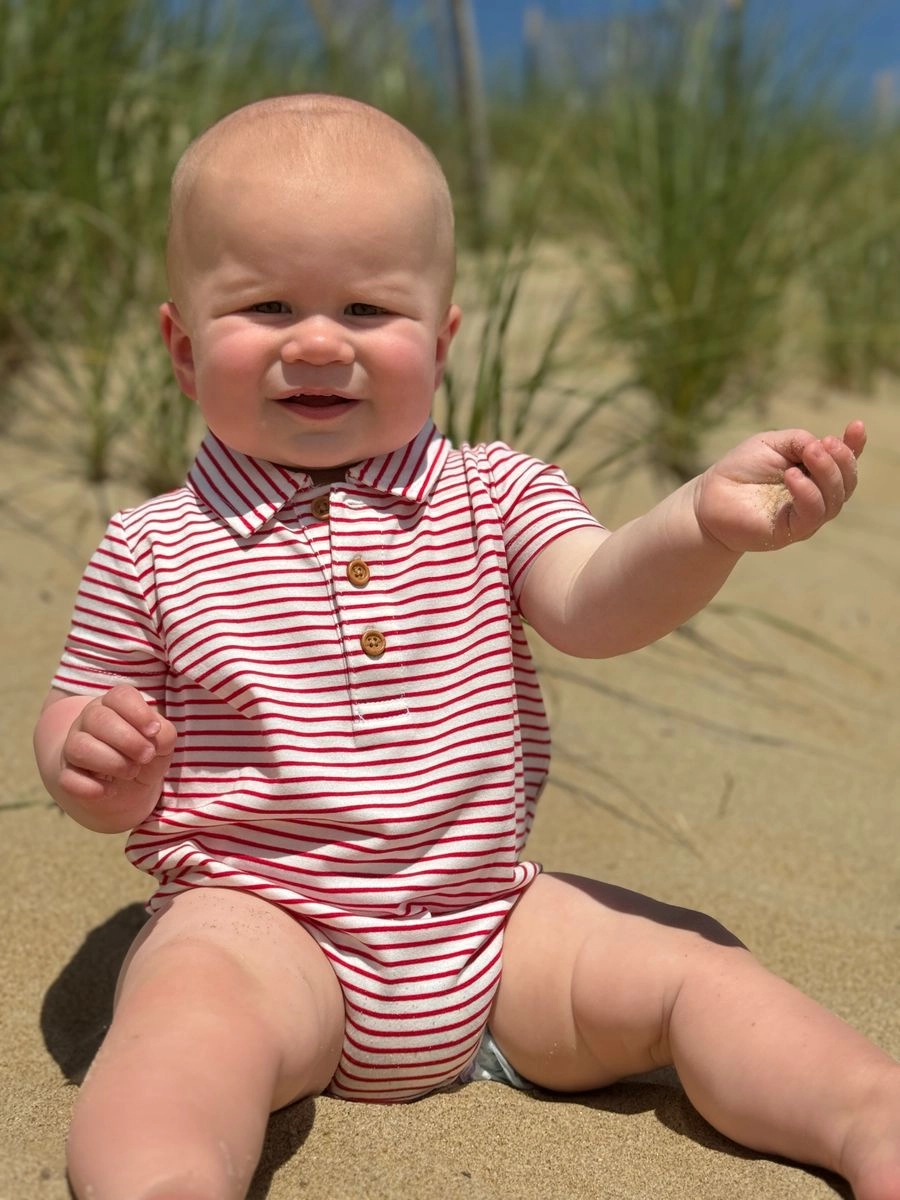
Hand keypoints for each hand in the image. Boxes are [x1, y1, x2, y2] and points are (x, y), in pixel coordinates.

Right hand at [59, 685, 175, 823]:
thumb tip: (154, 736)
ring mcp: (73, 747)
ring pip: (79, 747)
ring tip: (132, 771)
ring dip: (112, 762)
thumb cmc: (143, 755)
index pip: (118, 696)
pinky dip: (92, 787)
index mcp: (114, 705)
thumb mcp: (162, 744)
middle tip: (147, 756)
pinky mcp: (66, 775)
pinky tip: (110, 790)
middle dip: (129, 740)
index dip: (139, 712)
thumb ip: (164, 735)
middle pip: (97, 718)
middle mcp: (89, 721)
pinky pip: (68, 779)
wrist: (125, 789)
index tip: (154, 731)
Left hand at [694, 421, 865, 553]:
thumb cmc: (740, 469)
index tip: (858, 425)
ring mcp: (806, 516)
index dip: (854, 445)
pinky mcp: (791, 531)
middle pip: (846, 481)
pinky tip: (793, 477)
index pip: (844, 461)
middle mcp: (816, 495)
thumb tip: (822, 445)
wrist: (709, 498)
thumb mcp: (771, 443)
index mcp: (814, 472)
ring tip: (810, 453)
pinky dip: (808, 493)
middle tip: (824, 444)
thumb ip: (799, 440)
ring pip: (834, 499)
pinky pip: (812, 514)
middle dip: (842, 459)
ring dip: (827, 473)